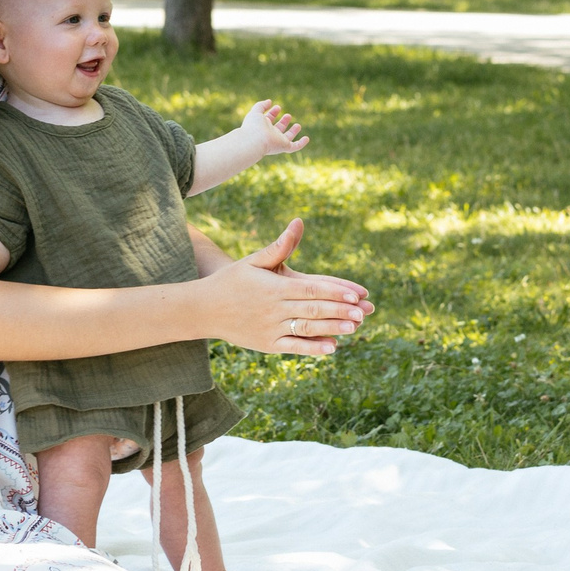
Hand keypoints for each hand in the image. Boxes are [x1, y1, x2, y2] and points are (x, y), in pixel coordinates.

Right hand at [203, 218, 373, 356]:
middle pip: (313, 310)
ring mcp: (270, 328)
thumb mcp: (254, 261)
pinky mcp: (267, 344)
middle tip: (365, 312)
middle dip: (341, 311)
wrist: (204, 309)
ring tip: (355, 327)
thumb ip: (279, 246)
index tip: (357, 294)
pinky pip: (294, 346)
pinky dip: (313, 347)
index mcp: (274, 287)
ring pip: (307, 328)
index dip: (335, 292)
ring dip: (333, 329)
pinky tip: (332, 348)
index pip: (311, 289)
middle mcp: (274, 309)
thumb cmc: (232, 281)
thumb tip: (298, 222)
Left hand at [239, 99, 308, 160]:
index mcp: (262, 126)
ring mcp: (278, 141)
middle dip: (283, 122)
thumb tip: (270, 101)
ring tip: (298, 125)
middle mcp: (270, 134)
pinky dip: (301, 143)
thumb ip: (262, 105)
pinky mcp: (284, 146)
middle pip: (278, 129)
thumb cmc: (254, 126)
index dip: (273, 113)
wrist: (254, 140)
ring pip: (287, 137)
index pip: (269, 119)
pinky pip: (294, 147)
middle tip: (288, 115)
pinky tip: (307, 139)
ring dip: (293, 131)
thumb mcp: (256, 111)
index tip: (278, 106)